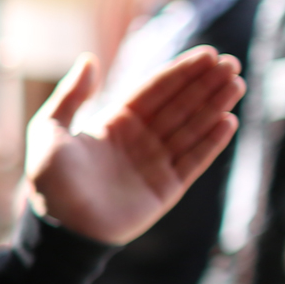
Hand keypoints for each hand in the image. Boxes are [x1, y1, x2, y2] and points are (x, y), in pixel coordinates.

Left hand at [25, 46, 242, 244]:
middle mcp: (138, 141)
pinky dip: (210, 142)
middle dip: (204, 84)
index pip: (154, 91)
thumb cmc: (50, 181)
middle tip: (231, 64)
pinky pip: (193, 161)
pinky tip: (227, 121)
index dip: (180, 73)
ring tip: (236, 84)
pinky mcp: (166, 189)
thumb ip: (70, 96)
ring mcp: (154, 165)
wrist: (61, 230)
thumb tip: (89, 60)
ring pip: (191, 129)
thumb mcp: (49, 130)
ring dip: (214, 107)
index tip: (207, 54)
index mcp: (114, 125)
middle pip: (178, 106)